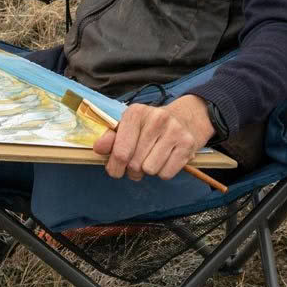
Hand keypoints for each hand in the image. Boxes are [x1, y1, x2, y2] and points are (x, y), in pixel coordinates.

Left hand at [93, 95, 214, 180]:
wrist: (184, 118)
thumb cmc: (148, 126)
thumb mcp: (128, 126)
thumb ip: (111, 138)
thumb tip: (98, 148)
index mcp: (135, 113)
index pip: (121, 152)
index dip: (115, 166)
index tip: (116, 169)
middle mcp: (155, 119)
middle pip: (135, 164)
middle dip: (132, 169)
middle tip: (136, 162)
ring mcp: (174, 131)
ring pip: (151, 170)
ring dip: (148, 170)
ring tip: (151, 158)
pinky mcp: (187, 144)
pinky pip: (167, 174)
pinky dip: (163, 172)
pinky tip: (165, 158)